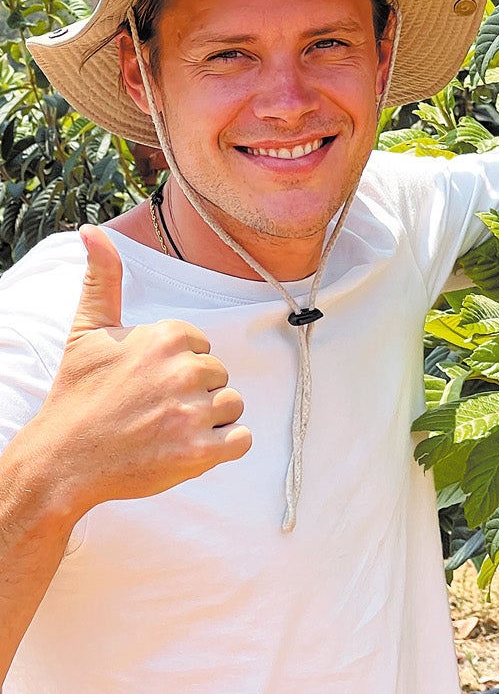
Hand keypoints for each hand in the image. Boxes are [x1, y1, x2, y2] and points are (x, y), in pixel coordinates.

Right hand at [35, 227, 250, 517]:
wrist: (61, 462)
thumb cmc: (77, 394)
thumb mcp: (87, 331)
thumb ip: (102, 279)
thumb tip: (93, 231)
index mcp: (165, 337)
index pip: (201, 345)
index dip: (176, 365)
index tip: (145, 381)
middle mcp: (183, 371)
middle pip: (219, 375)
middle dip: (193, 392)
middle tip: (151, 408)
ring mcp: (193, 414)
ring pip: (233, 406)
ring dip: (208, 420)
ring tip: (165, 428)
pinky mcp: (201, 453)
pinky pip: (242, 440)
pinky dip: (222, 447)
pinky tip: (185, 447)